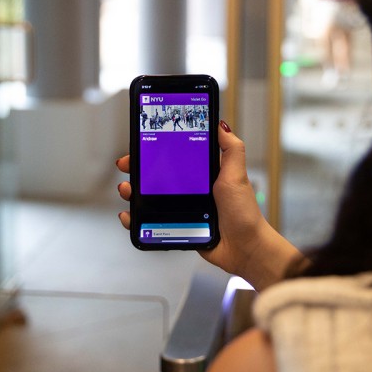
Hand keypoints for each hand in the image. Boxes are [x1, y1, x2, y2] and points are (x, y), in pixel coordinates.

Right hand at [116, 122, 307, 289]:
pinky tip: (129, 214)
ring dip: (132, 192)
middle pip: (156, 175)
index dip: (155, 150)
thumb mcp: (236, 175)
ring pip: (149, 197)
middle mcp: (189, 189)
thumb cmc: (243, 213)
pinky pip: (151, 220)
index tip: (141, 145)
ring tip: (127, 190)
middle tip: (128, 167)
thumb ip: (231, 149)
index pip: (172, 156)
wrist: (244, 247)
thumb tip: (221, 124)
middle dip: (137, 170)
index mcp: (201, 174)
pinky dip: (136, 217)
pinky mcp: (177, 226)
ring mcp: (182, 208)